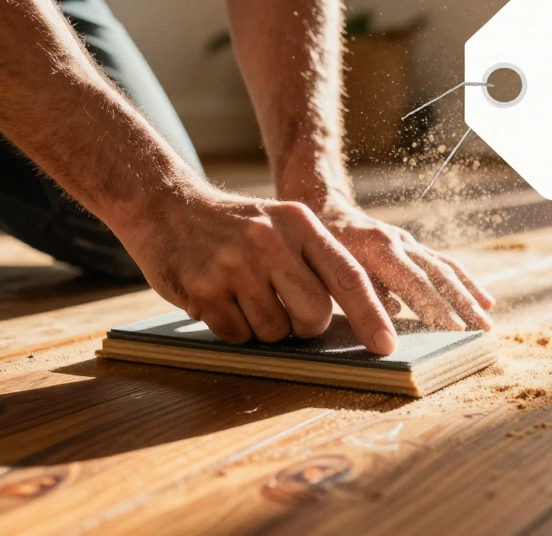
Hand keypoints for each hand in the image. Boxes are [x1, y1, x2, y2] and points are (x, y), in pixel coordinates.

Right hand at [117, 186, 397, 353]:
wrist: (165, 205)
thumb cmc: (236, 225)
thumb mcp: (282, 224)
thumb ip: (316, 262)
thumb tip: (357, 320)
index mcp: (300, 223)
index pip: (347, 276)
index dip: (371, 315)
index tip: (386, 346)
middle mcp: (270, 242)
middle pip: (315, 316)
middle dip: (306, 327)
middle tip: (287, 309)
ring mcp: (235, 265)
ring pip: (275, 332)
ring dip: (264, 327)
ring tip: (244, 294)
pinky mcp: (204, 289)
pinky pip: (238, 335)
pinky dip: (233, 328)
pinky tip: (220, 299)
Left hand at [314, 198, 493, 331]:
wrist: (323, 208)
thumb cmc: (317, 246)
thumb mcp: (327, 268)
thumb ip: (359, 291)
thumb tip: (393, 316)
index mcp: (378, 248)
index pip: (414, 281)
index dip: (436, 306)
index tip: (456, 328)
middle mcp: (399, 242)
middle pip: (437, 275)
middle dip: (461, 303)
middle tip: (481, 329)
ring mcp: (408, 243)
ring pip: (446, 268)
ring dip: (469, 293)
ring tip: (488, 317)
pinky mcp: (413, 247)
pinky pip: (445, 264)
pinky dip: (465, 283)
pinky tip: (483, 300)